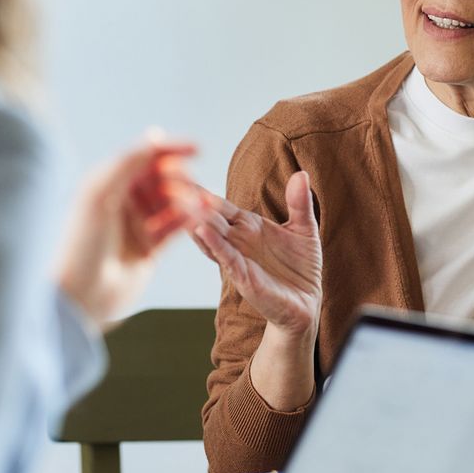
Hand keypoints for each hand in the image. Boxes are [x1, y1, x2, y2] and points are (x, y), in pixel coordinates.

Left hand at [57, 133, 203, 327]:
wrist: (78, 296)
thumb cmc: (80, 244)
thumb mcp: (99, 195)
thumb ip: (128, 163)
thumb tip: (155, 136)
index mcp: (107, 183)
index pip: (144, 158)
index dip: (171, 150)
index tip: (198, 149)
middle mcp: (122, 201)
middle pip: (161, 179)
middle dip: (181, 178)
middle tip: (194, 185)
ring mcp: (137, 225)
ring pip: (171, 203)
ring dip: (189, 200)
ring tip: (204, 203)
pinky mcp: (149, 248)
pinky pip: (175, 228)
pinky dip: (189, 221)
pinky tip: (201, 217)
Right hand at [192, 171, 321, 336]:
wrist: (306, 303)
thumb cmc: (300, 267)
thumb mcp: (304, 229)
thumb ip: (300, 203)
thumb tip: (301, 173)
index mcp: (246, 225)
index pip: (218, 204)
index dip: (199, 190)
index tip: (176, 169)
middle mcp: (236, 239)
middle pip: (207, 216)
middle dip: (188, 200)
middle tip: (166, 178)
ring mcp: (236, 258)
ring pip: (210, 234)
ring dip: (196, 218)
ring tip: (180, 199)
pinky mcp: (243, 276)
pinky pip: (225, 257)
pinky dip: (214, 243)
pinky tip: (202, 229)